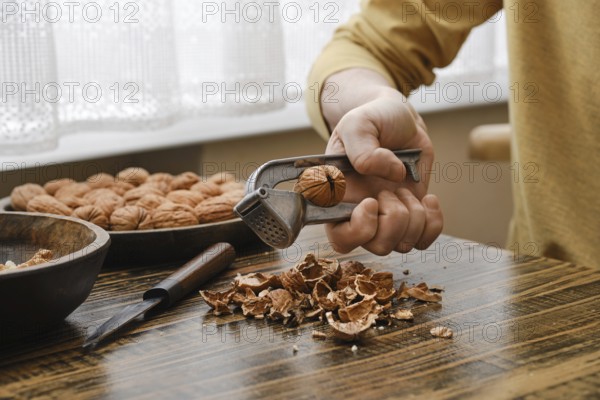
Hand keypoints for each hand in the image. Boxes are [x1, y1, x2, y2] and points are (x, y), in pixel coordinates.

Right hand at [324, 92, 442, 254]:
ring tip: (404, 186)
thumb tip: (391, 174)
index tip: (370, 201)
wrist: (399, 120)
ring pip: (402, 245)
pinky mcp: (412, 218)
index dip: (359, 229)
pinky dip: (433, 222)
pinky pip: (425, 240)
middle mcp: (360, 215)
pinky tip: (428, 199)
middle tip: (389, 190)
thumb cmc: (371, 121)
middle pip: (377, 246)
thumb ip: (362, 147)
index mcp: (338, 199)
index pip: (339, 237)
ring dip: (412, 214)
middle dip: (393, 218)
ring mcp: (387, 219)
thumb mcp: (358, 123)